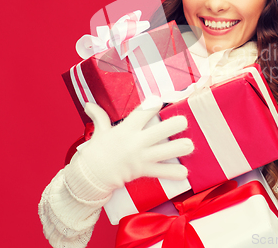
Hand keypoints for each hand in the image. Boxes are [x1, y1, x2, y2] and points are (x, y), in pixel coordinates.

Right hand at [66, 96, 192, 195]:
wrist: (91, 177)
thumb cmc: (96, 152)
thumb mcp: (99, 132)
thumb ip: (99, 116)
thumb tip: (88, 104)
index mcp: (126, 129)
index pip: (143, 112)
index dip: (154, 104)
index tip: (160, 100)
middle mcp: (137, 142)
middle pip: (163, 130)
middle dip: (177, 124)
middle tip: (183, 121)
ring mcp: (142, 157)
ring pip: (169, 150)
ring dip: (182, 147)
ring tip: (188, 144)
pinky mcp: (145, 171)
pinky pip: (164, 172)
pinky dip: (175, 172)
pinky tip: (184, 170)